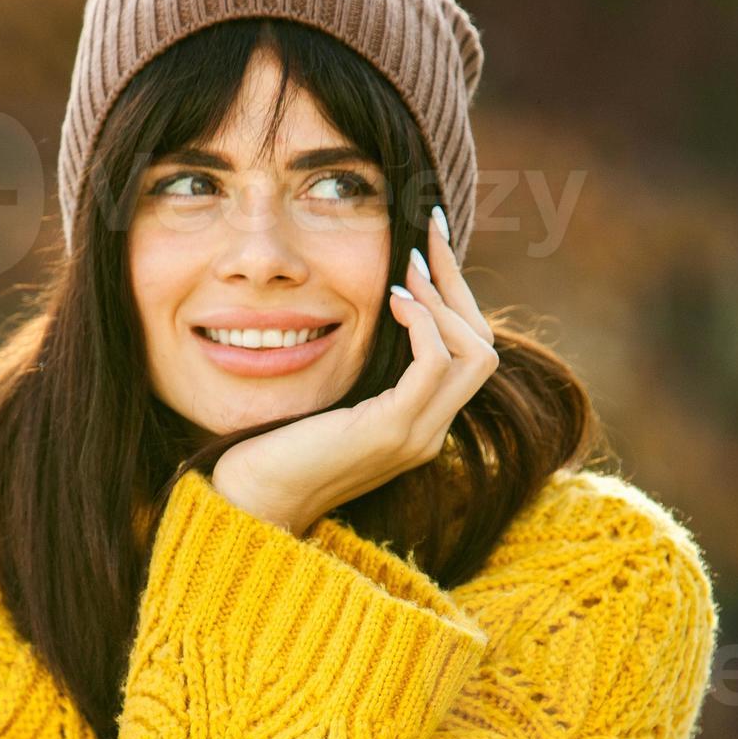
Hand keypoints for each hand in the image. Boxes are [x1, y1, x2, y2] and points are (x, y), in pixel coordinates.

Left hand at [211, 205, 496, 535]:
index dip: (456, 293)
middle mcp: (430, 431)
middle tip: (426, 238)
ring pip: (474, 354)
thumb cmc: (277, 446)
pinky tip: (393, 300)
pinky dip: (423, 324)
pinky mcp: (391, 431)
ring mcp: (416, 434)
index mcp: (420, 423)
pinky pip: (434, 365)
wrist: (254, 500)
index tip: (430, 242)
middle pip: (484, 347)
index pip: (469, 351)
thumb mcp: (331, 396)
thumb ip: (361, 366)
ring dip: (443, 300)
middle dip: (457, 285)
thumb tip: (371, 305)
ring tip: (407, 270)